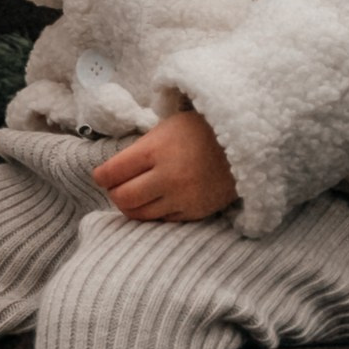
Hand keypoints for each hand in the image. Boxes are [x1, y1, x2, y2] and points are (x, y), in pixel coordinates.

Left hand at [93, 107, 236, 226]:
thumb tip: (112, 170)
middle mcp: (167, 177)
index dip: (101, 176)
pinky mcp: (195, 212)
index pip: (112, 173)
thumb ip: (141, 149)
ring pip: (139, 214)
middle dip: (114, 193)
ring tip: (135, 194)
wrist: (247, 142)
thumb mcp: (167, 127)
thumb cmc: (201, 129)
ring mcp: (182, 197)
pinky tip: (157, 199)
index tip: (101, 175)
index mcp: (155, 150)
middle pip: (122, 198)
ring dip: (131, 205)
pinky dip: (154, 212)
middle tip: (117, 186)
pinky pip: (162, 220)